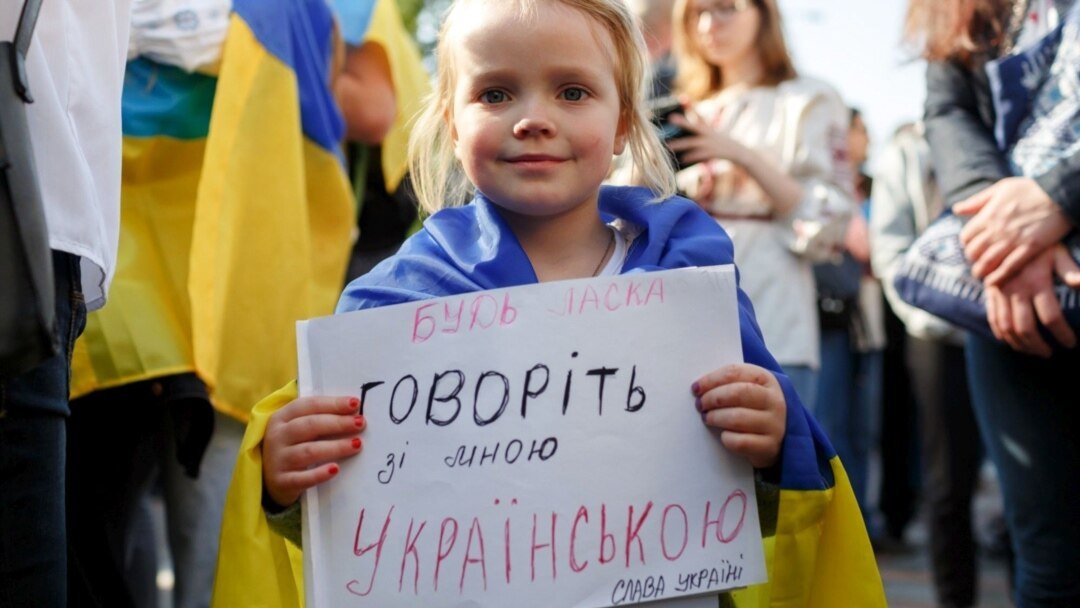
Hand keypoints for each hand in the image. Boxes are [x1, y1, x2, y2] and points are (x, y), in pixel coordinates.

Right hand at [262, 395, 365, 507]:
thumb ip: (319, 418)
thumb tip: (354, 412)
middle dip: (338, 423)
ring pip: (308, 451)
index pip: (309, 405)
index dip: (333, 404)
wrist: (268, 479)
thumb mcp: (297, 428)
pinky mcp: (281, 481)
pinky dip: (319, 474)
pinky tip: (335, 469)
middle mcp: (277, 436)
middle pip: (310, 425)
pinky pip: (302, 478)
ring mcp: (278, 459)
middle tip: (361, 423)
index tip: (356, 404)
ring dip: (335, 447)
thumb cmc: (292, 446)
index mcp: (282, 417)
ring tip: (356, 444)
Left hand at [667, 109, 748, 166]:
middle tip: (671, 117)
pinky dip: (691, 157)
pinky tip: (682, 159)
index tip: (682, 97)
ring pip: (692, 143)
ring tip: (668, 146)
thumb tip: (689, 122)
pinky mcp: (712, 153)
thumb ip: (699, 127)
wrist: (738, 152)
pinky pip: (699, 155)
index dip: (690, 105)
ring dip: (680, 144)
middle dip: (682, 122)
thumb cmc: (720, 142)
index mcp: (707, 128)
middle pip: (694, 126)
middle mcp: (708, 133)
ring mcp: (710, 143)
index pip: (698, 114)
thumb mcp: (711, 132)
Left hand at [692, 364, 786, 468]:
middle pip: (737, 393)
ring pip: (737, 418)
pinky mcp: (769, 446)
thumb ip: (727, 383)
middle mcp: (774, 401)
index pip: (735, 372)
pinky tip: (724, 436)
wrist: (777, 436)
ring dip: (715, 417)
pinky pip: (741, 442)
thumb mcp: (747, 389)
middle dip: (712, 398)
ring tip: (707, 418)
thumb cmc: (752, 408)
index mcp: (766, 380)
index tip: (696, 388)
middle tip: (700, 404)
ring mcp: (774, 424)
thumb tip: (698, 387)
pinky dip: (727, 438)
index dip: (711, 379)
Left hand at [954, 177, 1072, 284]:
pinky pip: (1009, 267)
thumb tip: (956, 209)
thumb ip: (977, 201)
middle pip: (974, 251)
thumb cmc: (1031, 189)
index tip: (970, 247)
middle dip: (972, 259)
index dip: (965, 244)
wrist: (1060, 193)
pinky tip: (992, 282)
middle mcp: (997, 229)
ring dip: (981, 271)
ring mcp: (1013, 240)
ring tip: (980, 274)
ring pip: (988, 261)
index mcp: (989, 215)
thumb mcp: (1000, 188)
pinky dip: (998, 277)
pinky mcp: (1030, 248)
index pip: (966, 237)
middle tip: (975, 262)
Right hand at [985, 245, 1079, 356]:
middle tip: (1051, 353)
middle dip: (1039, 345)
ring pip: (1007, 328)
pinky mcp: (991, 292)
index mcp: (1036, 282)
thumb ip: (1070, 270)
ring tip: (1034, 351)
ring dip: (1020, 344)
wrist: (1005, 232)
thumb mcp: (1057, 252)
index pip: (1051, 317)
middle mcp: (1016, 291)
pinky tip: (1011, 341)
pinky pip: (993, 318)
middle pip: (1026, 328)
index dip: (1062, 334)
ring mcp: (1000, 293)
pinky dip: (1001, 333)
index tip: (1071, 343)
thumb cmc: (1039, 243)